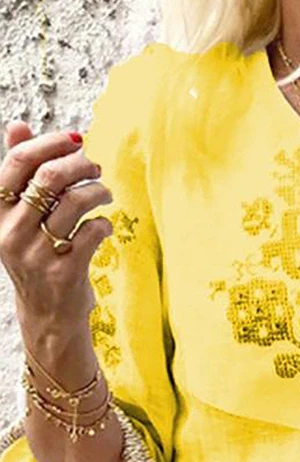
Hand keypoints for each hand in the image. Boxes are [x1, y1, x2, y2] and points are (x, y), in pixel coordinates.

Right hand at [0, 120, 112, 344]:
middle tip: (95, 168)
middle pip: (50, 177)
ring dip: (97, 191)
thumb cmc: (37, 257)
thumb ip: (20, 174)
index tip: (76, 139)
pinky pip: (93, 232)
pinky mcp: (65, 271)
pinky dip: (104, 224)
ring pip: (74, 202)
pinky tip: (103, 227)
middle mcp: (11, 231)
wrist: (47, 315)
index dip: (51, 142)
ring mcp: (38, 253)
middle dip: (80, 164)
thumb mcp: (19, 218)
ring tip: (104, 194)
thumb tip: (17, 125)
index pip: (19, 161)